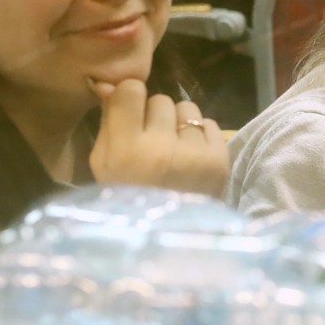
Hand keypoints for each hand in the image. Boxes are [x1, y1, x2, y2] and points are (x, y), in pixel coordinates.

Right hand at [88, 78, 228, 195]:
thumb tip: (111, 83)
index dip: (130, 99)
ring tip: (174, 150)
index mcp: (125, 151)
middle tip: (153, 143)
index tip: (130, 114)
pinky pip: (209, 124)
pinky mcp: (220, 160)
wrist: (168, 241)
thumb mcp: (104, 165)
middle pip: (161, 100)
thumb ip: (109, 122)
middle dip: (155, 117)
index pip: (131, 90)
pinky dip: (200, 137)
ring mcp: (195, 154)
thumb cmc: (127, 199)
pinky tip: (191, 159)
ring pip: (187, 109)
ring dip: (180, 124)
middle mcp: (162, 148)